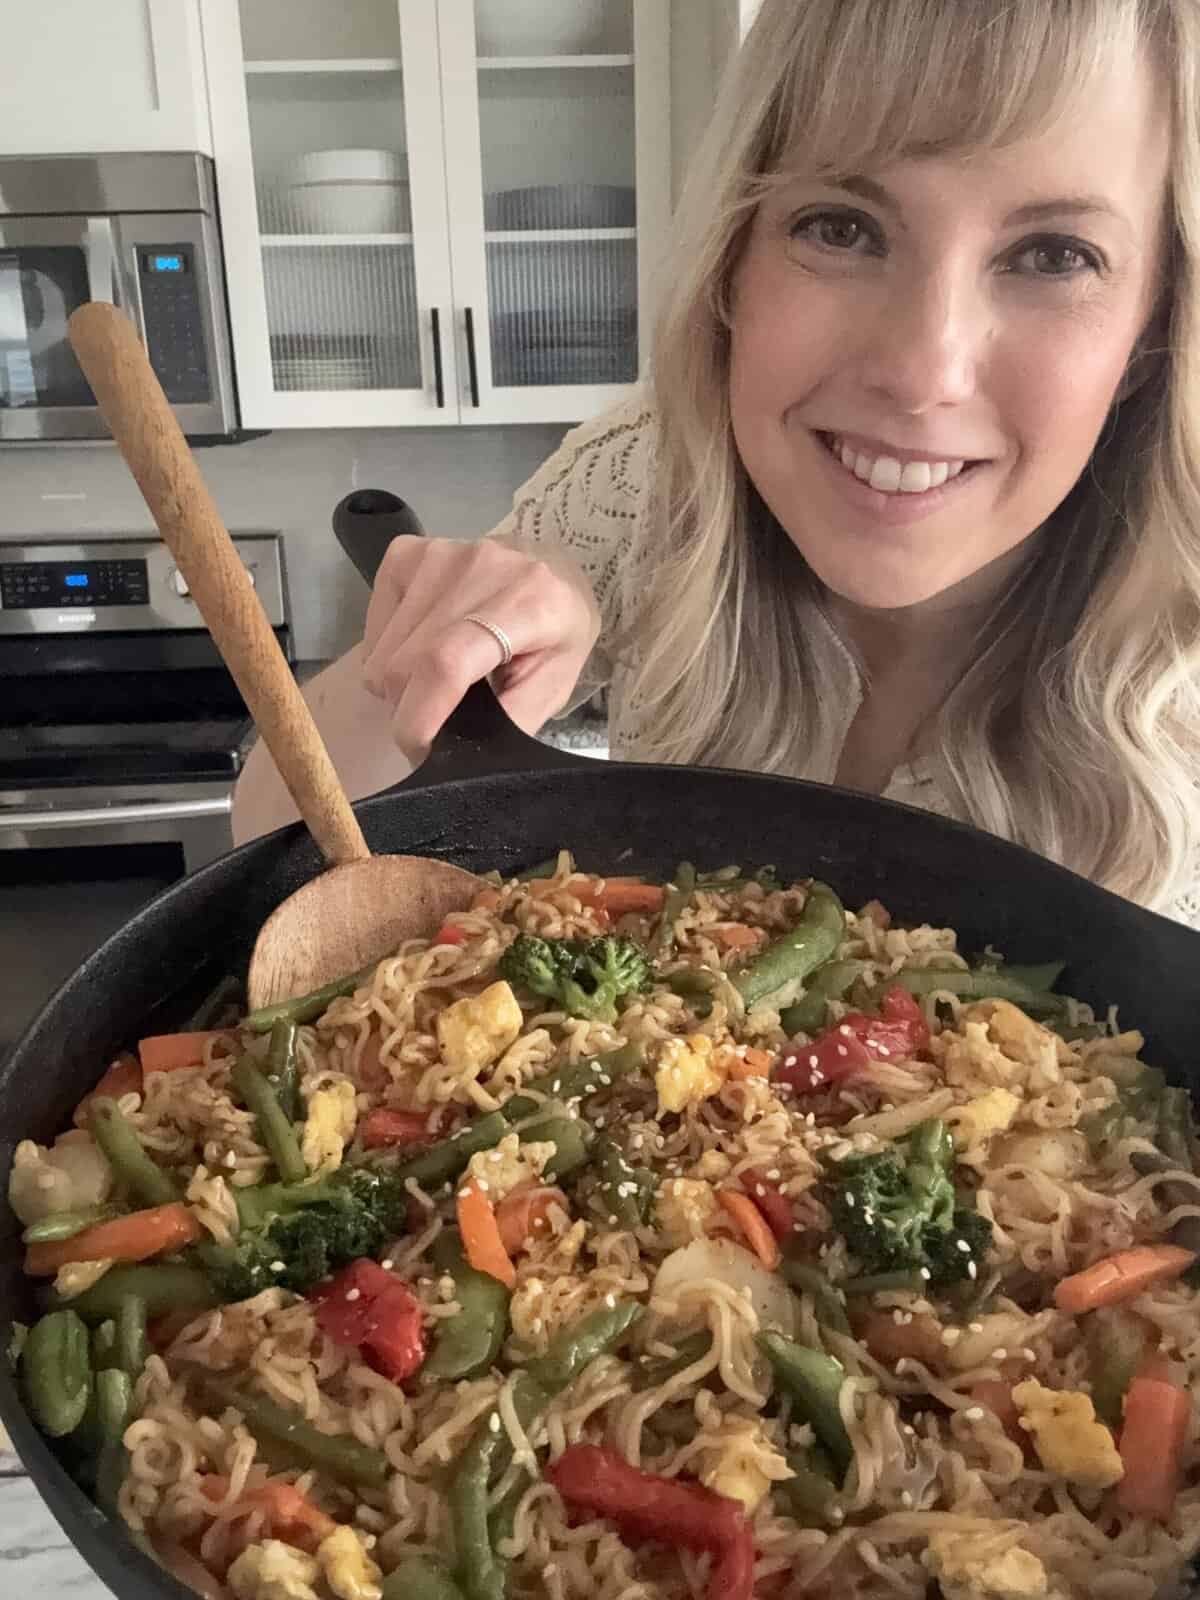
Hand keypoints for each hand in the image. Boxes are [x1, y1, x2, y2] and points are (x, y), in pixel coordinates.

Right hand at [361, 536, 600, 761]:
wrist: (553, 572)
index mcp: (530, 603)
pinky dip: (386, 652)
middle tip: (437, 719)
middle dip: (411, 710)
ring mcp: (439, 554)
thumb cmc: (556, 634)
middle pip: (406, 662)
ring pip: (383, 652)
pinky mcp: (408, 551)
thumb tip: (458, 755)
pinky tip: (422, 646)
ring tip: (437, 680)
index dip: (420, 716)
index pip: (447, 661)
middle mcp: (481, 567)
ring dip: (398, 684)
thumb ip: (512, 719)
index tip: (418, 750)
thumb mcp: (553, 684)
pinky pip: (373, 626)